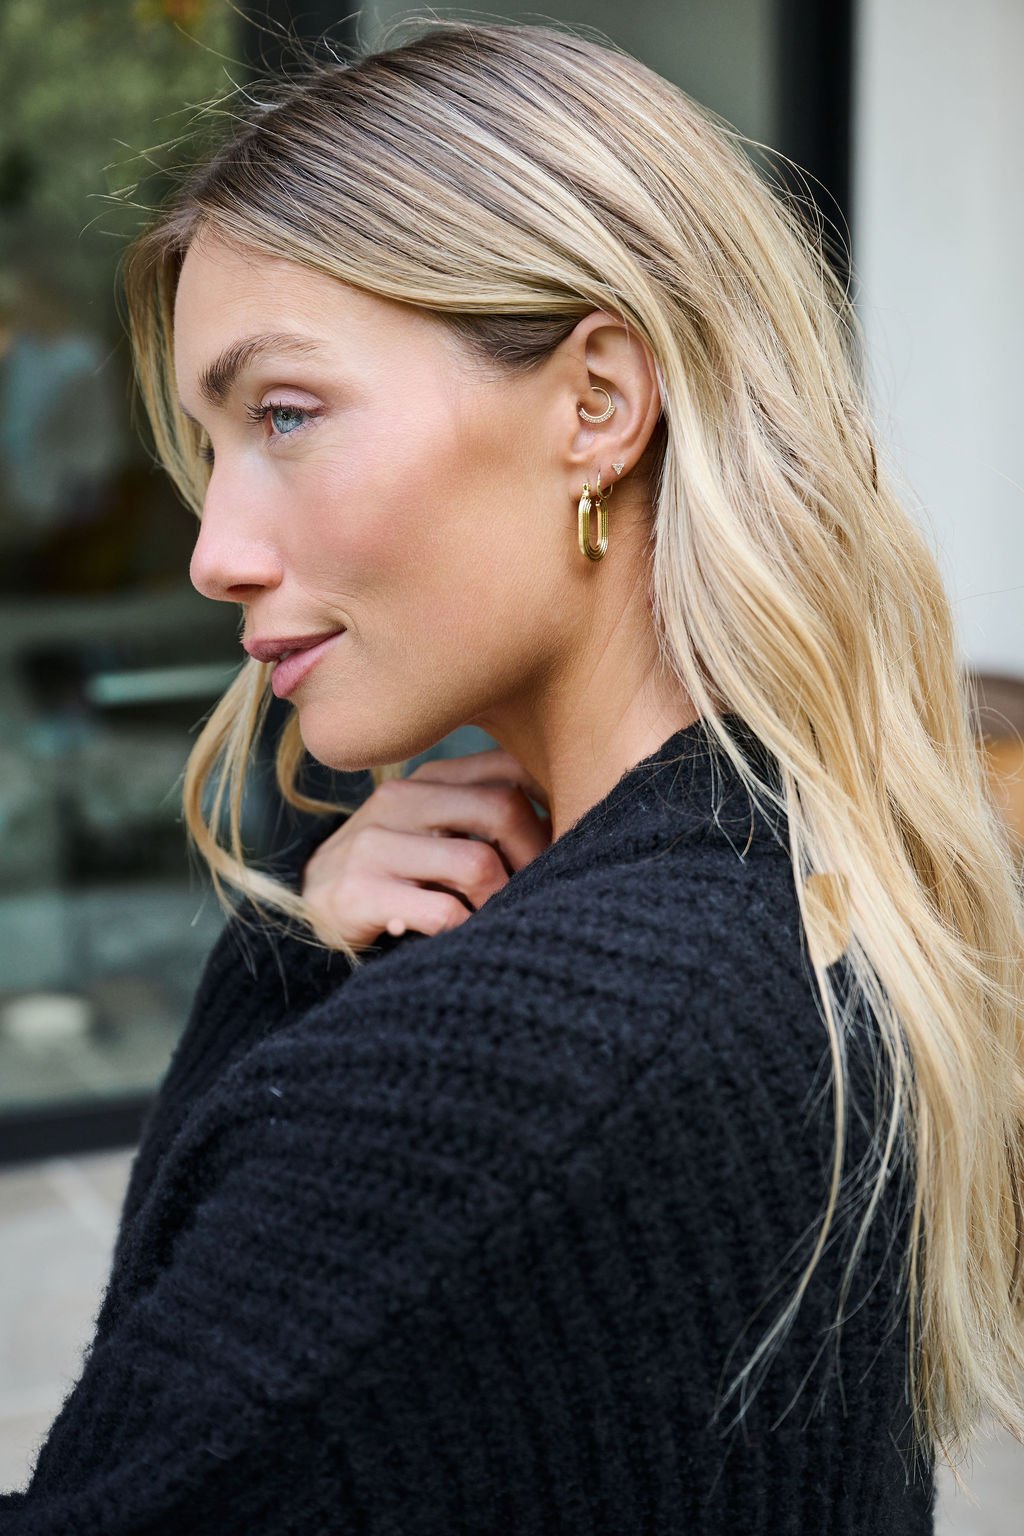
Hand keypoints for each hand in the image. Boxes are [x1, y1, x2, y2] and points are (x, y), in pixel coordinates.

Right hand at [299, 748, 551, 950]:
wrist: (309, 912)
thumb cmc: (394, 874)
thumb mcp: (433, 833)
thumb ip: (482, 819)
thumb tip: (562, 831)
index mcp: (426, 779)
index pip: (509, 769)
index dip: (549, 805)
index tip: (562, 842)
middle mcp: (399, 800)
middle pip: (502, 808)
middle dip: (534, 856)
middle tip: (539, 889)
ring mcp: (374, 843)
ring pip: (478, 863)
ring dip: (501, 900)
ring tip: (497, 918)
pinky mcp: (358, 891)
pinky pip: (443, 911)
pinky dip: (467, 930)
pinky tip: (463, 938)